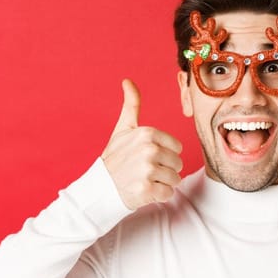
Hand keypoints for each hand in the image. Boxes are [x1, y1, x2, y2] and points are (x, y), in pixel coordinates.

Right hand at [101, 79, 182, 209]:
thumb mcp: (123, 129)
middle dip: (165, 170)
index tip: (147, 157)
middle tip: (145, 171)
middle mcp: (148, 150)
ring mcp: (147, 170)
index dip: (165, 155)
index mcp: (147, 133)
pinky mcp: (146, 189)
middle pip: (178, 164)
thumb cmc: (115, 158)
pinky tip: (144, 191)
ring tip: (144, 181)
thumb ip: (131, 105)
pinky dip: (158, 196)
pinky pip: (168, 194)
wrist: (100, 188)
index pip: (177, 148)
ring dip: (162, 184)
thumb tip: (127, 81)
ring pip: (175, 179)